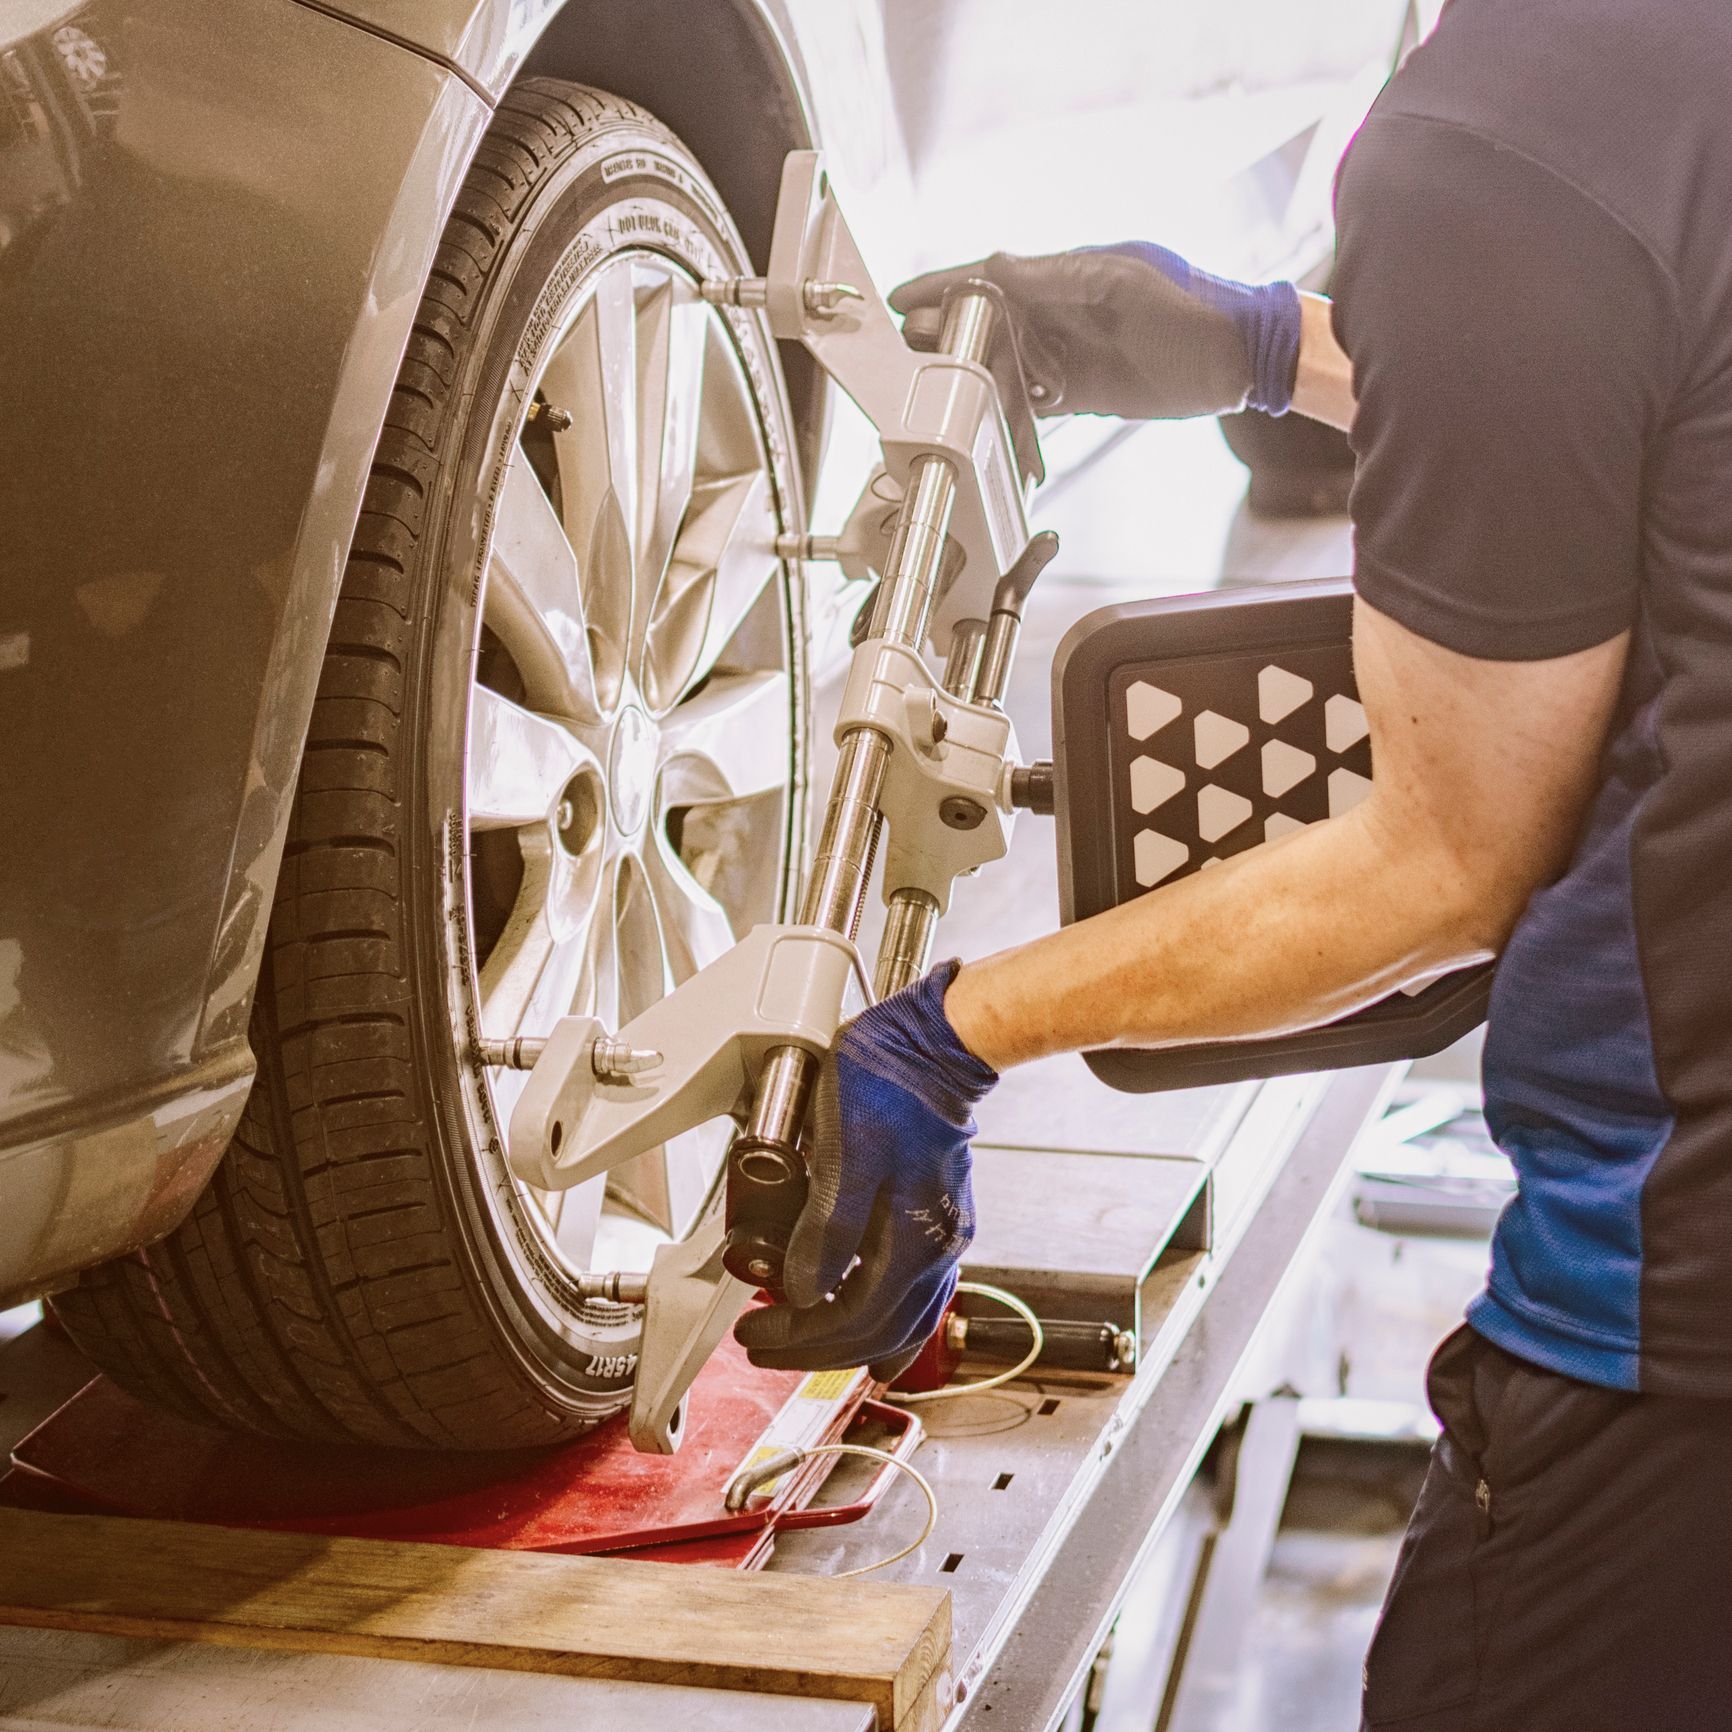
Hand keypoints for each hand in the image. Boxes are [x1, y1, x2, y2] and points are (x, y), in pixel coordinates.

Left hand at [734, 960, 996, 1380]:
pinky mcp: (938, 1216)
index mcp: (914, 1241)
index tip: (755, 1334)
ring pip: (903, 1319)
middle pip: (878, 1331)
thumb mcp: (844, 1153)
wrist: (934, 1044)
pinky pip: (916, 1293)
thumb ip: (829, 1228)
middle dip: (815, 1348)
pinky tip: (869, 1320)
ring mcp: (942, 1235)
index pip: (853, 1319)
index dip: (799, 1335)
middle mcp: (936, 1249)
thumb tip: (805, 1291)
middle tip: (764, 1344)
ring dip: (851, 1340)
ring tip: (807, 1346)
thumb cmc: (888, 1087)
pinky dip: (886, 1317)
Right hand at [890, 243, 1300, 419]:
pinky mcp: (1082, 393)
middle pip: (986, 324)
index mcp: (1065, 275)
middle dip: (947, 339)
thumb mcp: (1121, 284)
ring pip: (1002, 367)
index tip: (904, 301)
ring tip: (943, 401)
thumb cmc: (1192, 310)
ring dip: (973, 383)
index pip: (989, 276)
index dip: (943, 287)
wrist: (1242, 358)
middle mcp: (1059, 313)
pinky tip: (989, 429)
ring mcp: (1068, 354)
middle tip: (911, 356)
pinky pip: (1031, 404)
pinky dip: (1008, 417)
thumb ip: (1057, 278)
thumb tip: (994, 266)